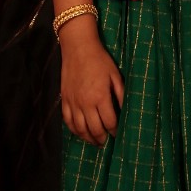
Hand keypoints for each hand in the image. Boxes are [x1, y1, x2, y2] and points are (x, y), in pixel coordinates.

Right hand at [60, 26, 124, 144]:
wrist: (78, 48)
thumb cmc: (100, 60)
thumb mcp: (115, 75)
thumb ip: (121, 94)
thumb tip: (126, 110)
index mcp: (100, 97)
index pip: (109, 122)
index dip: (115, 131)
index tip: (118, 134)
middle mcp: (85, 103)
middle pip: (94, 129)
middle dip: (102, 138)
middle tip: (107, 142)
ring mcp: (73, 102)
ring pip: (80, 129)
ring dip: (88, 138)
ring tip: (96, 141)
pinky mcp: (64, 100)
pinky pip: (68, 121)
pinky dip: (74, 130)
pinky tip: (80, 132)